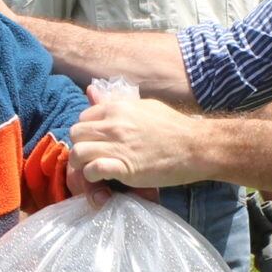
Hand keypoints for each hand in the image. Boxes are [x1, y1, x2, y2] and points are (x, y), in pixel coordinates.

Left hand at [70, 88, 206, 188]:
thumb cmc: (174, 127)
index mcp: (117, 108)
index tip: (96, 142)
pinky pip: (92, 170)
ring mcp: (117, 146)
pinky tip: (102, 178)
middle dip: (80, 146)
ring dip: (81, 164)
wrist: (196, 147)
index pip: (83, 118)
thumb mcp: (144, 107)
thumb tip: (91, 92)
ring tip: (93, 169)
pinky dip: (92, 177)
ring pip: (78, 153)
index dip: (87, 132)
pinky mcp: (124, 168)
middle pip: (75, 135)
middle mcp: (113, 124)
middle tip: (92, 157)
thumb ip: (115, 102)